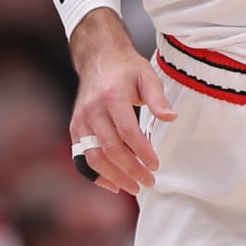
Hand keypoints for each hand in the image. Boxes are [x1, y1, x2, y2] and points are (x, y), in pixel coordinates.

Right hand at [68, 9, 174, 195]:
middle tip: (149, 181)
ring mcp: (80, 120)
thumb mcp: (147, 76)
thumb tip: (170, 118)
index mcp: (112, 96)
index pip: (128, 132)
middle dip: (131, 170)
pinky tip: (113, 184)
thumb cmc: (126, 69)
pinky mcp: (75, 128)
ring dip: (114, 177)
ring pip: (93, 157)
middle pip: (110, 149)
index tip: (156, 164)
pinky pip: (81, 157)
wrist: (99, 58)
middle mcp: (92, 110)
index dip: (142, 152)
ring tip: (134, 187)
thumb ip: (158, 98)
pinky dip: (96, 174)